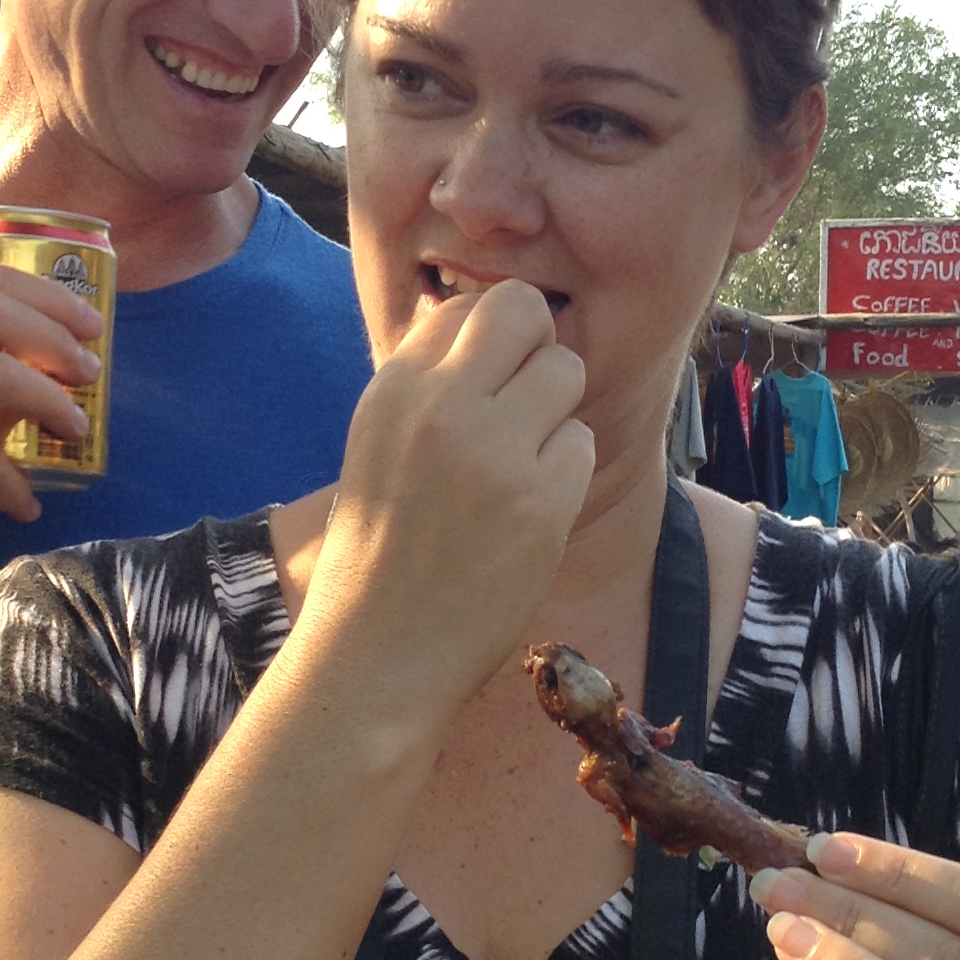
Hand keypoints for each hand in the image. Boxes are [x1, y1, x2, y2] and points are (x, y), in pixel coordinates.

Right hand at [301, 280, 593, 705]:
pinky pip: (583, 444)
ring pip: (566, 372)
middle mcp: (441, 407)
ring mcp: (494, 453)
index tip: (486, 387)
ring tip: (522, 465)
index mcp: (391, 390)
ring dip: (556, 414)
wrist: (378, 653)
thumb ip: (425, 386)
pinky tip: (529, 512)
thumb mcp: (377, 446)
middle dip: (536, 348)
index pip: (464, 306)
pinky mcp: (540, 503)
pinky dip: (566, 473)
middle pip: (525, 311)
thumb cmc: (379, 554)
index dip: (488, 342)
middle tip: (524, 407)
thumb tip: (478, 322)